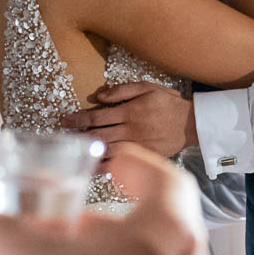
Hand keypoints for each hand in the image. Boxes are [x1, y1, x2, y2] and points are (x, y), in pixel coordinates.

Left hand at [62, 81, 195, 159]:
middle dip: (78, 136)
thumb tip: (99, 96)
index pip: (97, 116)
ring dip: (88, 152)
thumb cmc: (168, 103)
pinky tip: (93, 167)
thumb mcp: (147, 87)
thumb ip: (122, 89)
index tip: (65, 120)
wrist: (191, 123)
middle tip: (63, 137)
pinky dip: (105, 167)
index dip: (78, 119)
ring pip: (107, 152)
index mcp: (130, 111)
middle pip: (98, 135)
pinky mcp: (144, 157)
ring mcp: (137, 146)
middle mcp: (131, 130)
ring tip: (73, 152)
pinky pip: (121, 164)